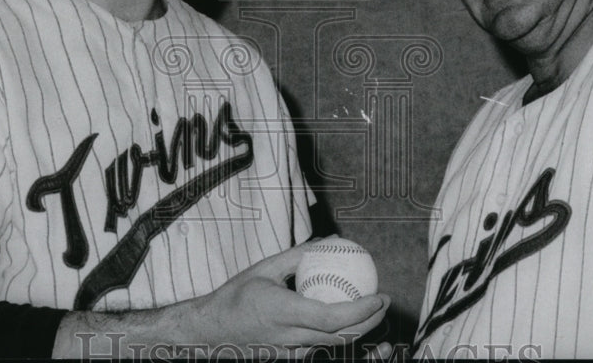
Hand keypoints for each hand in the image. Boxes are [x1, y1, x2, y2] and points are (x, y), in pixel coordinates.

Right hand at [188, 242, 390, 351]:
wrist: (209, 332)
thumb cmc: (235, 296)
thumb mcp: (265, 268)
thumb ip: (299, 255)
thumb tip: (329, 241)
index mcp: (283, 313)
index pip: (331, 318)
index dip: (361, 311)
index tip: (379, 296)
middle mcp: (290, 338)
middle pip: (340, 337)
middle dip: (369, 322)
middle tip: (383, 301)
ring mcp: (290, 353)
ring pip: (333, 346)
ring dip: (358, 330)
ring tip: (371, 309)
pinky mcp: (288, 358)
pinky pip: (320, 348)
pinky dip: (338, 334)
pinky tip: (345, 319)